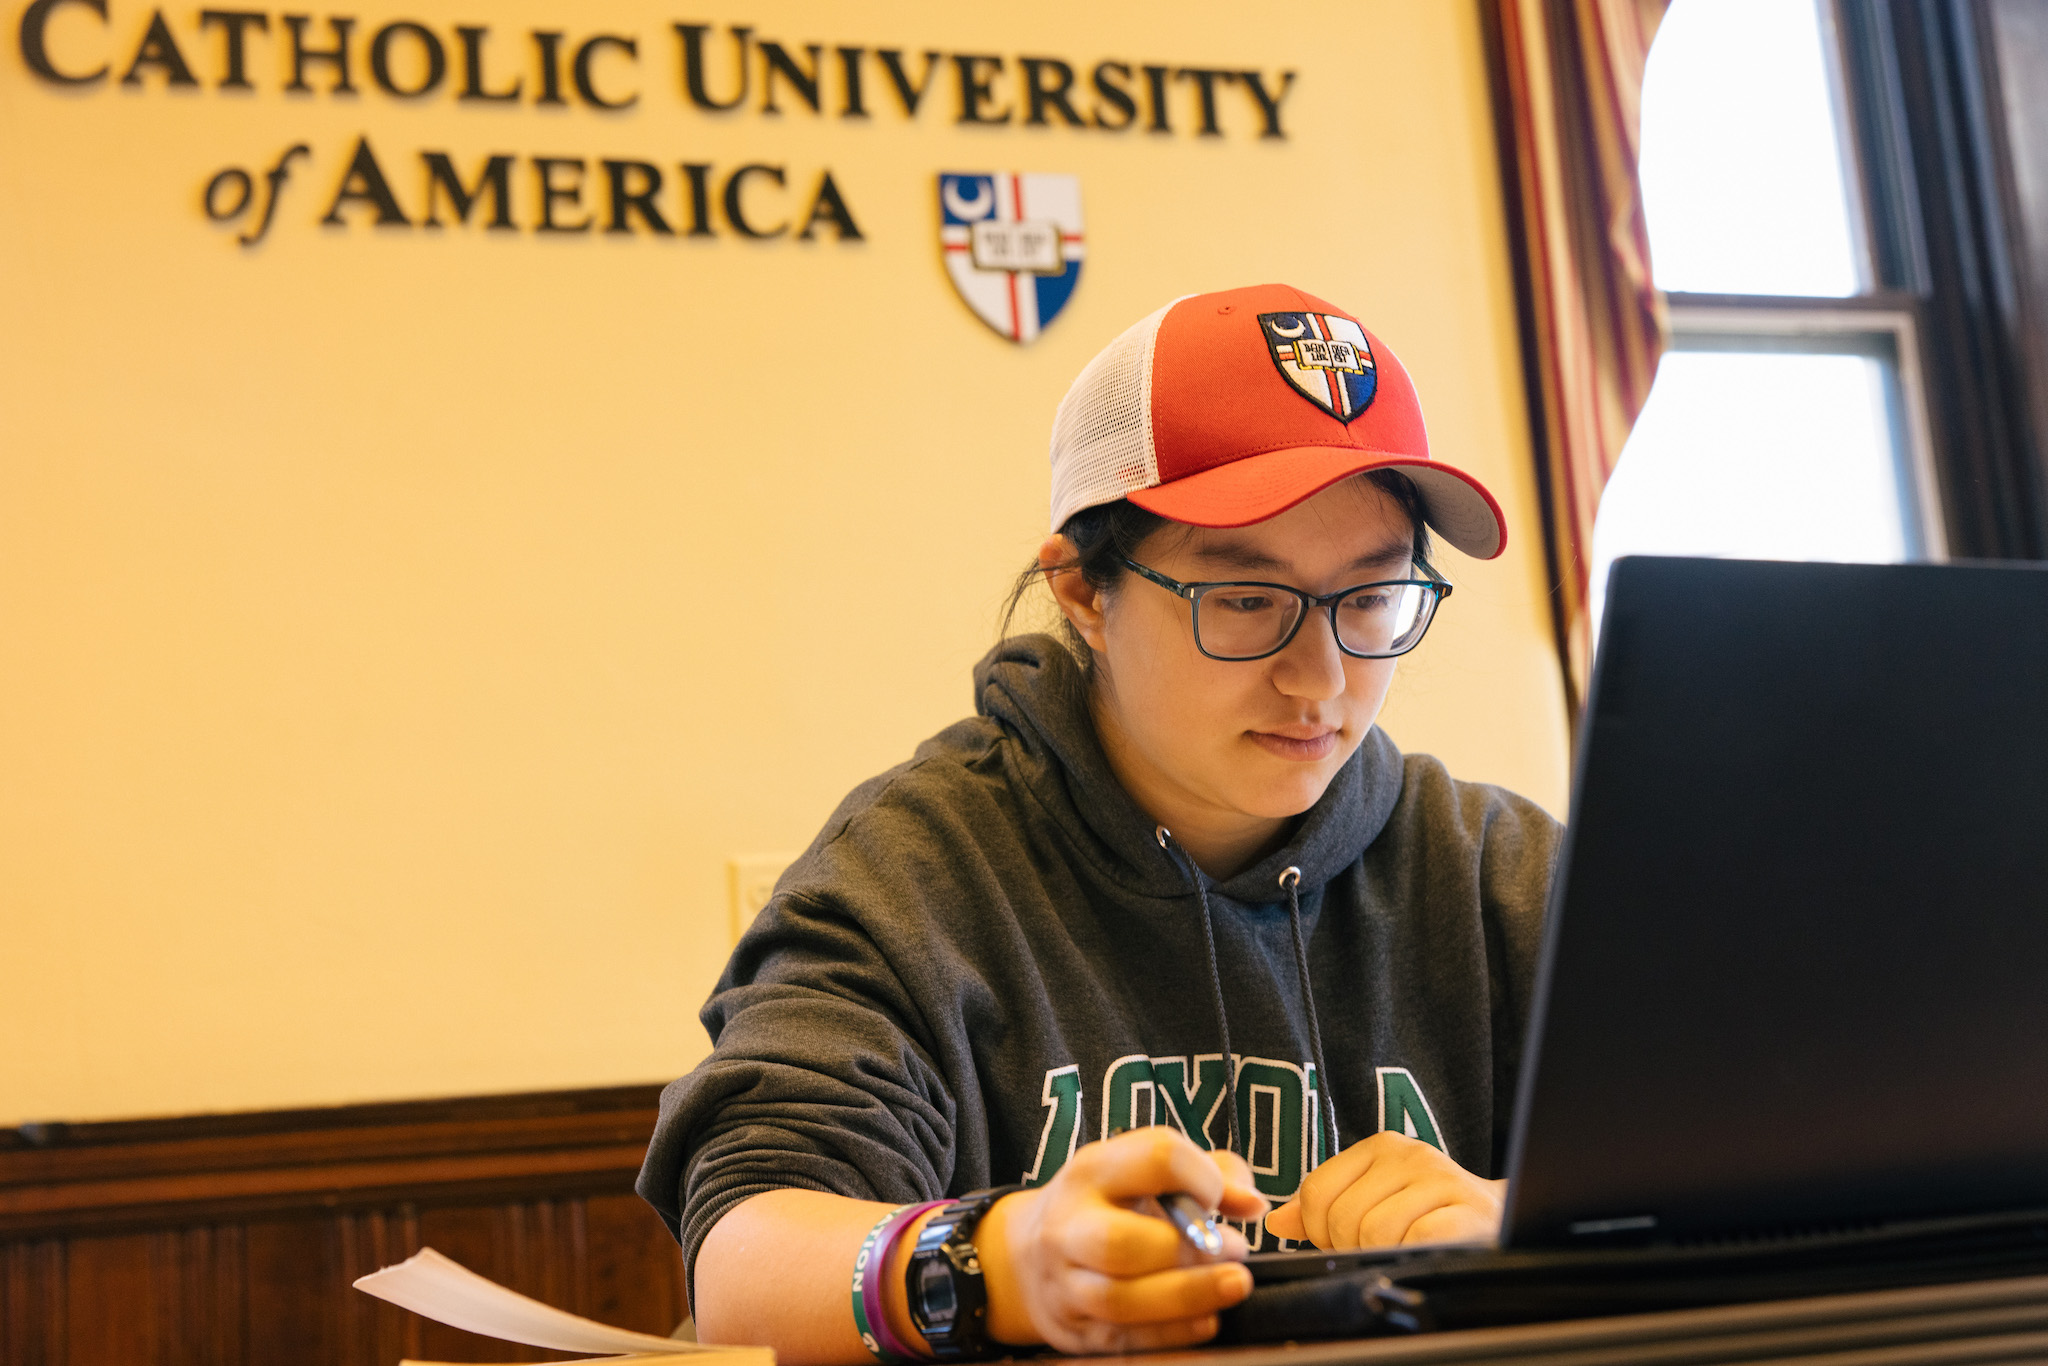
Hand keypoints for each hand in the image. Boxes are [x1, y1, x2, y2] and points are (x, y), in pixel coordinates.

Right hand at [977, 1128, 1269, 1354]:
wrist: (1026, 1255)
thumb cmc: (1108, 1205)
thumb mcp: (1143, 1171)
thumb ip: (1212, 1172)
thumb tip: (1253, 1204)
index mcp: (1092, 1171)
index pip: (1156, 1158)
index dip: (1203, 1178)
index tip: (1217, 1196)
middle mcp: (1070, 1224)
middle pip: (1122, 1242)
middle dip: (1190, 1252)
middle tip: (1235, 1251)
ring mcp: (1066, 1281)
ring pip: (1120, 1299)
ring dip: (1189, 1295)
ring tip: (1234, 1284)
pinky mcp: (1075, 1329)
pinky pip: (1124, 1340)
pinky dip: (1173, 1333)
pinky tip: (1207, 1320)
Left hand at [1264, 1131, 1503, 1249]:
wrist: (1505, 1219)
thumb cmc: (1432, 1211)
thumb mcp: (1377, 1197)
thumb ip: (1326, 1206)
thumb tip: (1276, 1223)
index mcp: (1380, 1147)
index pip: (1316, 1191)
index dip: (1318, 1230)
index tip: (1341, 1242)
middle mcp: (1409, 1154)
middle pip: (1341, 1217)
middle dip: (1350, 1249)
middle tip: (1377, 1252)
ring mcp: (1441, 1180)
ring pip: (1373, 1233)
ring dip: (1382, 1257)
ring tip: (1404, 1250)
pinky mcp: (1467, 1211)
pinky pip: (1414, 1242)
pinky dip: (1412, 1257)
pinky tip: (1427, 1251)